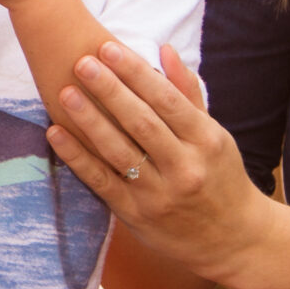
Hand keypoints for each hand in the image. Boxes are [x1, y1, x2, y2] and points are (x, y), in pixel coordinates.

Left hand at [45, 41, 271, 284]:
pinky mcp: (137, 215)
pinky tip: (56, 134)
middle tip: (82, 62)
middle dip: (110, 91)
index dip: (136, 73)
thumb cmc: (221, 177)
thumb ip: (187, 93)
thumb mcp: (215, 135)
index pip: (167, 100)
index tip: (108, 48)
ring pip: (120, 152)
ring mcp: (160, 194)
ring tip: (66, 92)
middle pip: (142, 123)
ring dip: (90, 121)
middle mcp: (185, 167)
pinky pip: (103, 183)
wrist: (233, 240)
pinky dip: (78, 158)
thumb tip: (165, 48)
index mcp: (206, 141)